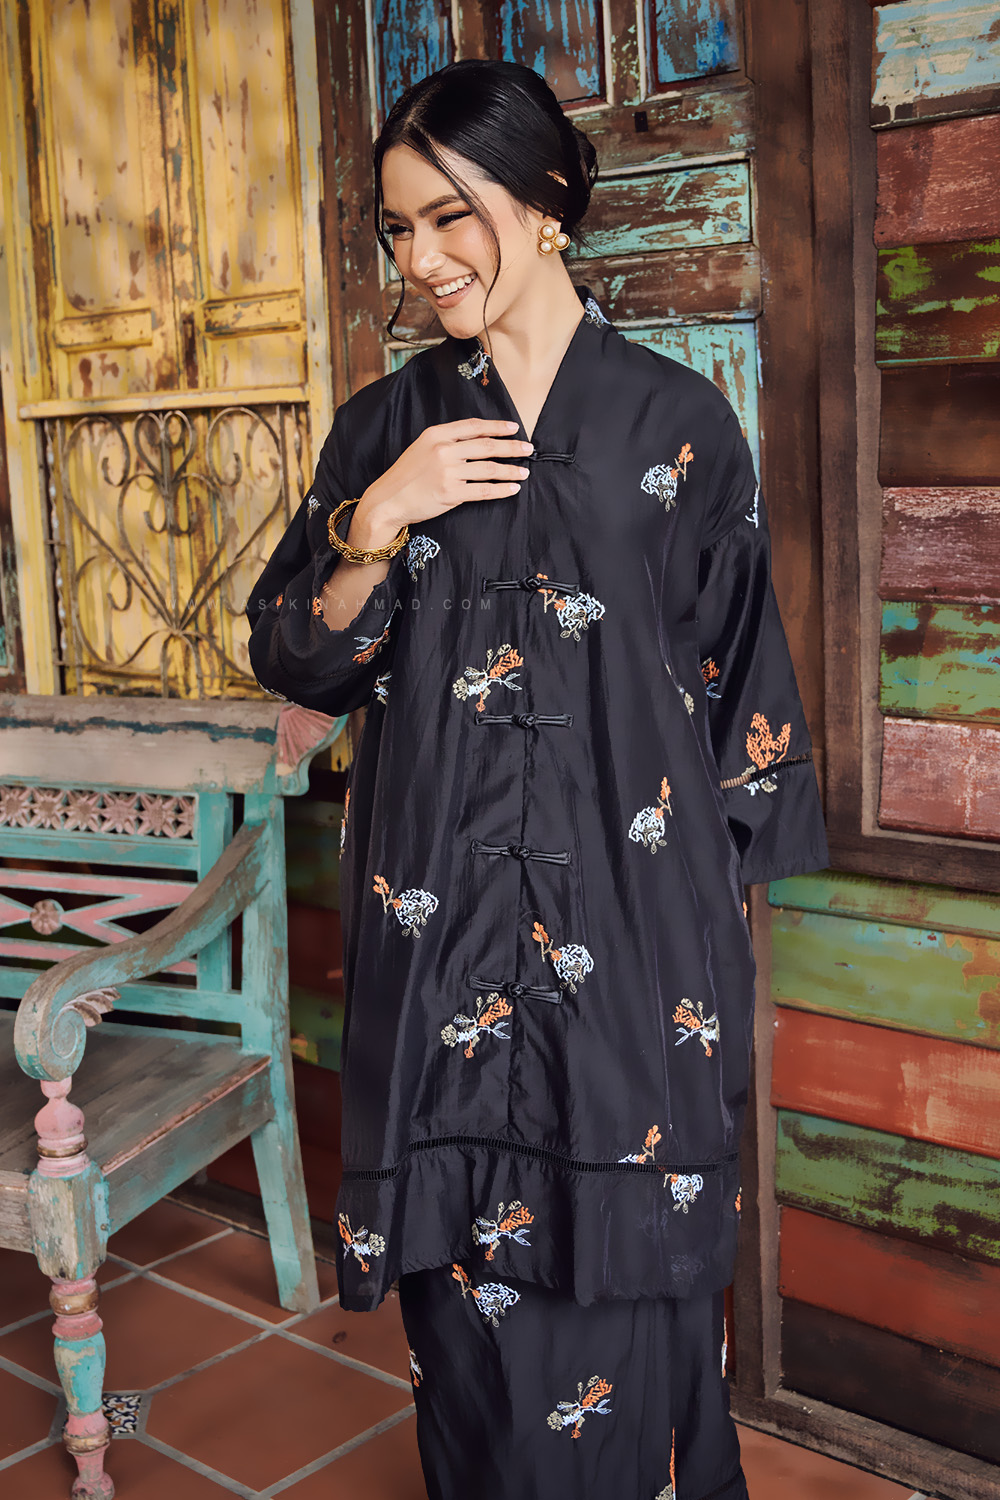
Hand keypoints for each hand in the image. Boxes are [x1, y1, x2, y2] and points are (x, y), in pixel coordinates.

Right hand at [358, 418, 531, 533]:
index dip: (497, 427)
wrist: (388, 500)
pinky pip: (484, 491)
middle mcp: (444, 450)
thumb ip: (446, 441)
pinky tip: (512, 489)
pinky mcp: (451, 494)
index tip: (514, 429)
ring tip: (524, 471)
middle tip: (528, 449)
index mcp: (437, 435)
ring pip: (489, 469)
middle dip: (512, 447)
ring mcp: (448, 472)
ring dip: (510, 470)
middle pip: (487, 446)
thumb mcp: (422, 448)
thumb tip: (476, 441)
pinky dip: (501, 490)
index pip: (474, 427)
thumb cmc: (406, 476)